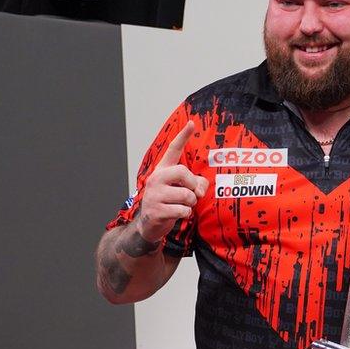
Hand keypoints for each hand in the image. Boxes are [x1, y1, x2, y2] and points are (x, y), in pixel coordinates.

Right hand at [135, 120, 208, 241]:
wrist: (148, 225)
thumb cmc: (168, 203)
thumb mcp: (180, 189)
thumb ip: (194, 183)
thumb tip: (201, 187)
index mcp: (162, 170)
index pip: (173, 150)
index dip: (183, 136)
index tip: (191, 123)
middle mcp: (156, 179)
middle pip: (183, 172)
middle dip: (192, 184)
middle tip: (192, 194)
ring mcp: (154, 194)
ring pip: (186, 195)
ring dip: (190, 203)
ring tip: (182, 206)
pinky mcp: (156, 210)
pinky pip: (183, 210)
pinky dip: (185, 214)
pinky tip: (176, 214)